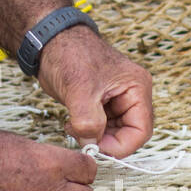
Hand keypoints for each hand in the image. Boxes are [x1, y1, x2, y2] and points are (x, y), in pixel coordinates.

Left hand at [37, 26, 153, 158]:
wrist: (50, 42)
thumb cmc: (69, 53)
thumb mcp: (79, 90)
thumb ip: (88, 121)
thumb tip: (93, 146)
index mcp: (137, 88)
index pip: (141, 131)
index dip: (120, 146)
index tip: (97, 149)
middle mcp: (132, 95)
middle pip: (129, 134)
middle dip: (106, 142)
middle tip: (83, 140)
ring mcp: (117, 101)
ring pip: (114, 134)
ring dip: (96, 138)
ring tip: (74, 127)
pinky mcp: (102, 105)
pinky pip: (102, 128)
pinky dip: (88, 132)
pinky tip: (73, 123)